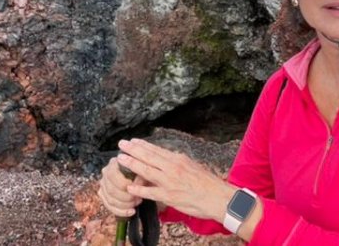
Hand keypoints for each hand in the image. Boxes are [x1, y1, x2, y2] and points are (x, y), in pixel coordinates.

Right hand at [97, 155, 145, 217]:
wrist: (141, 175)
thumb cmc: (143, 170)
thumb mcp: (144, 167)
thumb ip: (140, 172)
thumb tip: (135, 184)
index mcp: (114, 163)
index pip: (112, 175)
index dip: (124, 184)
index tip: (136, 189)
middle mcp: (105, 173)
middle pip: (111, 190)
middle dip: (126, 198)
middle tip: (138, 198)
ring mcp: (103, 185)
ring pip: (110, 200)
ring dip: (125, 205)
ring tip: (136, 203)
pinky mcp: (104, 195)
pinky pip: (110, 207)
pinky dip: (122, 211)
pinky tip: (132, 211)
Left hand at [116, 138, 232, 221]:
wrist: (218, 197)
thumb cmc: (208, 183)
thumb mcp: (192, 166)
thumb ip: (179, 162)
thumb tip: (169, 157)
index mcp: (178, 160)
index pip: (157, 150)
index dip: (143, 145)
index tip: (133, 141)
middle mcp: (173, 168)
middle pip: (149, 157)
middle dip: (133, 150)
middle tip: (121, 144)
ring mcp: (170, 182)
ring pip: (147, 170)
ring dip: (132, 164)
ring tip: (120, 160)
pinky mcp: (170, 196)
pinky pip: (151, 192)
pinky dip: (139, 189)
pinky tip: (129, 187)